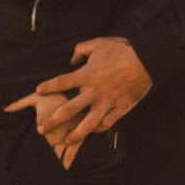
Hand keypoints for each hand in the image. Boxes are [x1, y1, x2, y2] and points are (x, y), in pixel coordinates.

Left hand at [11, 34, 151, 165]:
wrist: (145, 61)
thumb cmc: (121, 50)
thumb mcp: (98, 43)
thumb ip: (81, 50)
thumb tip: (72, 59)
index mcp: (86, 75)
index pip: (61, 83)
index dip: (48, 87)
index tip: (38, 91)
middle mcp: (93, 92)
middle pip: (69, 110)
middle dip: (53, 120)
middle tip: (41, 129)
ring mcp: (106, 103)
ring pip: (87, 123)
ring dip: (75, 134)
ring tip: (66, 140)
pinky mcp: (120, 109)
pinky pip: (107, 123)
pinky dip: (99, 128)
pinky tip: (92, 132)